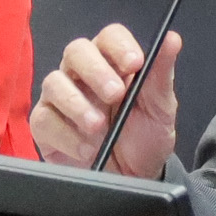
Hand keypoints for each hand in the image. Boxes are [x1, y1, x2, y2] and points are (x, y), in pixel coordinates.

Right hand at [32, 24, 180, 177]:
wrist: (134, 178)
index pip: (109, 37)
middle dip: (95, 71)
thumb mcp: (160, 109)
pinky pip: (44, 119)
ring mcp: (60, 98)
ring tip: (98, 127)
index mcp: (113, 63)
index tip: (135, 63)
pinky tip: (86, 148)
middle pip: (76, 51)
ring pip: (54, 83)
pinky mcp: (45, 126)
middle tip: (115, 94)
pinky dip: (66, 135)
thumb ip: (162, 74)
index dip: (119, 45)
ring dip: (77, 104)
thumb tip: (172, 39)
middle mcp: (82, 75)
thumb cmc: (145, 138)